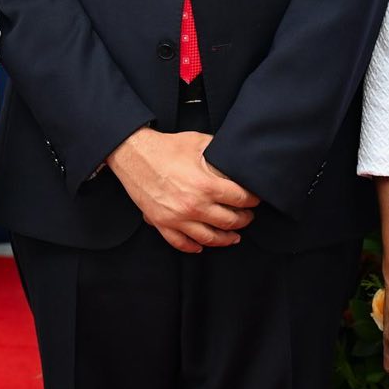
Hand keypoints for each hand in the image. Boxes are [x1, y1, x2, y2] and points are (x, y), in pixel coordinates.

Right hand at [104, 128, 257, 252]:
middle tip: (248, 216)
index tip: (255, 199)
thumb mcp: (198, 142)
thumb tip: (235, 156)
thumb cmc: (165, 147)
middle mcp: (194, 206)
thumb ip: (219, 151)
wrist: (132, 154)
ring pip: (209, 238)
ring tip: (234, 236)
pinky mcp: (162, 222)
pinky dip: (193, 247)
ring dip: (226, 238)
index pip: (240, 199)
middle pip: (230, 221)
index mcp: (206, 186)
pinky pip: (181, 243)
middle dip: (244, 220)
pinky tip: (201, 246)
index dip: (252, 200)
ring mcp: (177, 218)